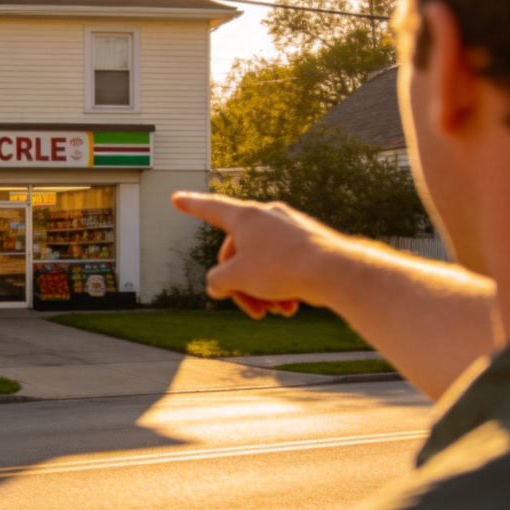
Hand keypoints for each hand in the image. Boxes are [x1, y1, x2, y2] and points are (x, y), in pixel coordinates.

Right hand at [171, 192, 345, 318]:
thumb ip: (216, 281)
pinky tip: (290, 307)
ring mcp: (289, 227)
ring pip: (262, 262)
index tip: (176, 198)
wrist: (334, 271)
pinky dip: (281, 286)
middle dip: (239, 283)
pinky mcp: (307, 241)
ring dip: (261, 290)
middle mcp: (266, 216)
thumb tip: (218, 284)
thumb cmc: (282, 269)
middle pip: (238, 252)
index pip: (210, 208)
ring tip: (273, 312)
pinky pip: (283, 264)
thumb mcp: (237, 278)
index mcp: (245, 217)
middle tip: (249, 309)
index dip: (190, 205)